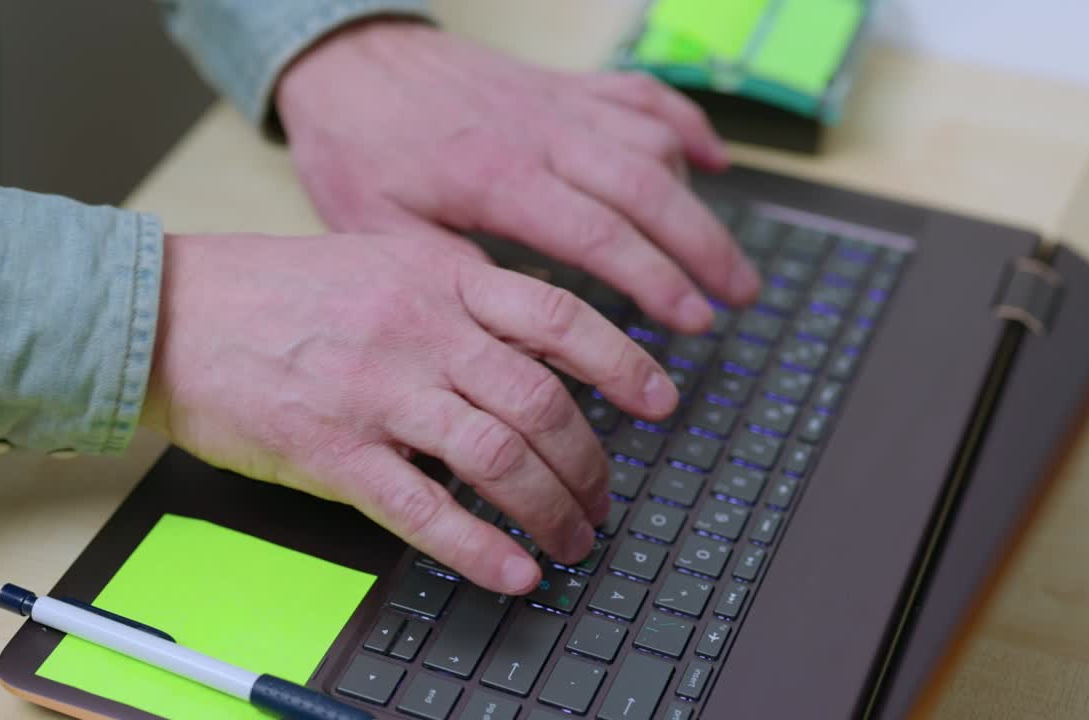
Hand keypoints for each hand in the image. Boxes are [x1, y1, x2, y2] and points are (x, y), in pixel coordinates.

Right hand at [143, 229, 678, 594]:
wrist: (175, 312)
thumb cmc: (282, 289)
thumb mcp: (387, 261)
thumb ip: (465, 295)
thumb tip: (547, 342)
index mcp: (442, 279)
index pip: (561, 320)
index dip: (624, 365)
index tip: (662, 401)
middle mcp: (422, 332)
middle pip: (542, 403)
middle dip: (591, 464)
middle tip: (607, 499)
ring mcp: (379, 393)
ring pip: (497, 458)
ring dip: (550, 509)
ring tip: (573, 540)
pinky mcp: (335, 454)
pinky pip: (425, 510)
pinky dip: (480, 548)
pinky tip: (514, 572)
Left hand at [274, 19, 761, 334]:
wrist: (348, 58)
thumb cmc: (358, 146)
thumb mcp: (380, 228)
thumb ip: (450, 278)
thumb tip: (505, 336)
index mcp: (497, 177)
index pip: (599, 234)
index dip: (656, 280)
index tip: (694, 320)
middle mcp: (542, 134)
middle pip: (649, 190)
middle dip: (705, 249)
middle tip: (740, 298)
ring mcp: (559, 104)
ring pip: (655, 144)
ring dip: (701, 202)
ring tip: (727, 258)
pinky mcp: (564, 86)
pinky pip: (642, 95)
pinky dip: (687, 124)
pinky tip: (712, 160)